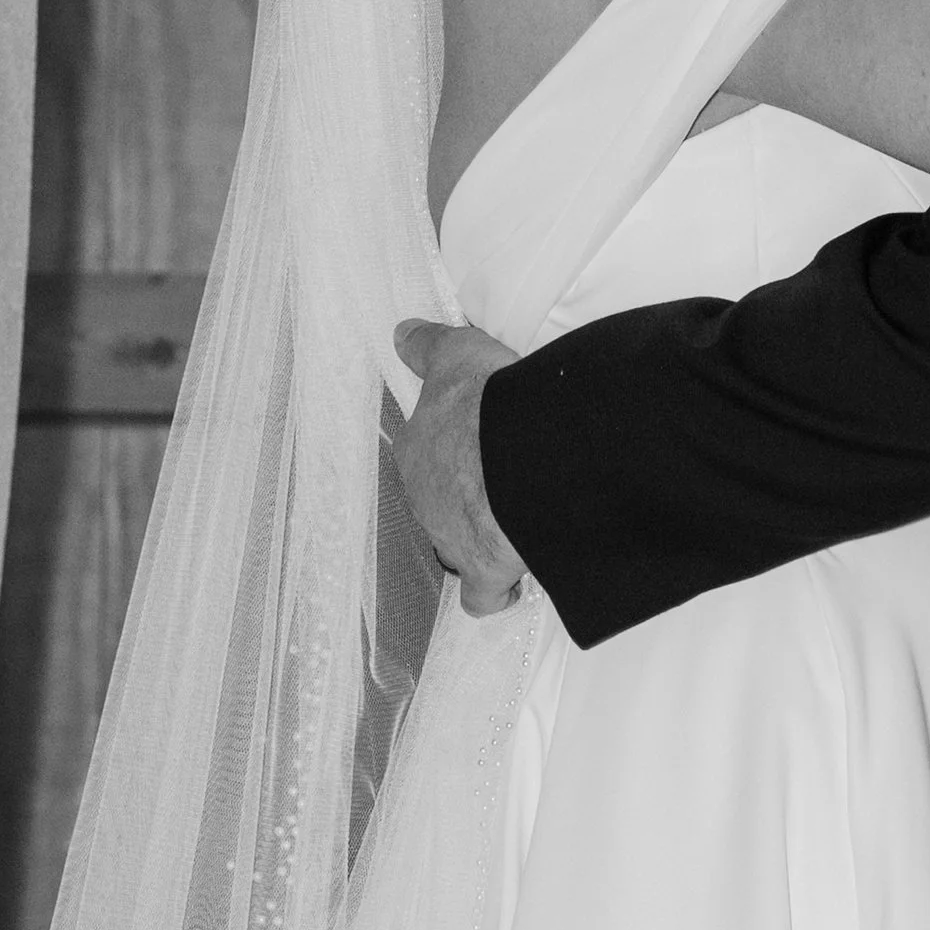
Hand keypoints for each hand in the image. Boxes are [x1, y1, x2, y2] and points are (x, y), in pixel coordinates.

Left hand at [391, 318, 530, 614]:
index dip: (453, 450)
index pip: (426, 454)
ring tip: (513, 528)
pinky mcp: (483, 572)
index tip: (478, 445)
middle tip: (505, 482)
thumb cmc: (490, 404)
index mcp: (418, 450)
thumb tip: (403, 335)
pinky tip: (512, 585)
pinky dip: (494, 593)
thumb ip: (428, 347)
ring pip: (456, 545)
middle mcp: (425, 499)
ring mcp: (451, 539)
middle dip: (468, 496)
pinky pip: (482, 594)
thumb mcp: (456, 355)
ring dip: (480, 539)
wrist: (526, 453)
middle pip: (441, 502)